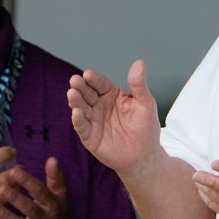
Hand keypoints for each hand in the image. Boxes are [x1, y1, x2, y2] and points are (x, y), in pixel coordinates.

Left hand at [0, 156, 78, 218]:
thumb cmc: (59, 215)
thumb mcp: (61, 196)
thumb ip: (55, 178)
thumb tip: (52, 159)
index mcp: (52, 204)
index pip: (40, 191)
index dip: (28, 181)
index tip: (15, 170)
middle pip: (30, 208)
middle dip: (16, 198)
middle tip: (1, 187)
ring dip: (7, 216)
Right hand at [68, 59, 160, 175]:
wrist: (144, 155)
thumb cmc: (146, 127)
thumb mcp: (145, 104)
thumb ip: (139, 85)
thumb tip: (140, 62)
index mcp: (112, 94)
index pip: (100, 83)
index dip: (94, 79)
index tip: (88, 74)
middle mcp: (99, 105)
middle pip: (87, 93)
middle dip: (80, 86)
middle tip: (75, 80)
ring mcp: (93, 120)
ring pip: (81, 108)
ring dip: (76, 101)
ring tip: (72, 93)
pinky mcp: (89, 136)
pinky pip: (82, 127)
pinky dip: (78, 120)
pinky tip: (77, 113)